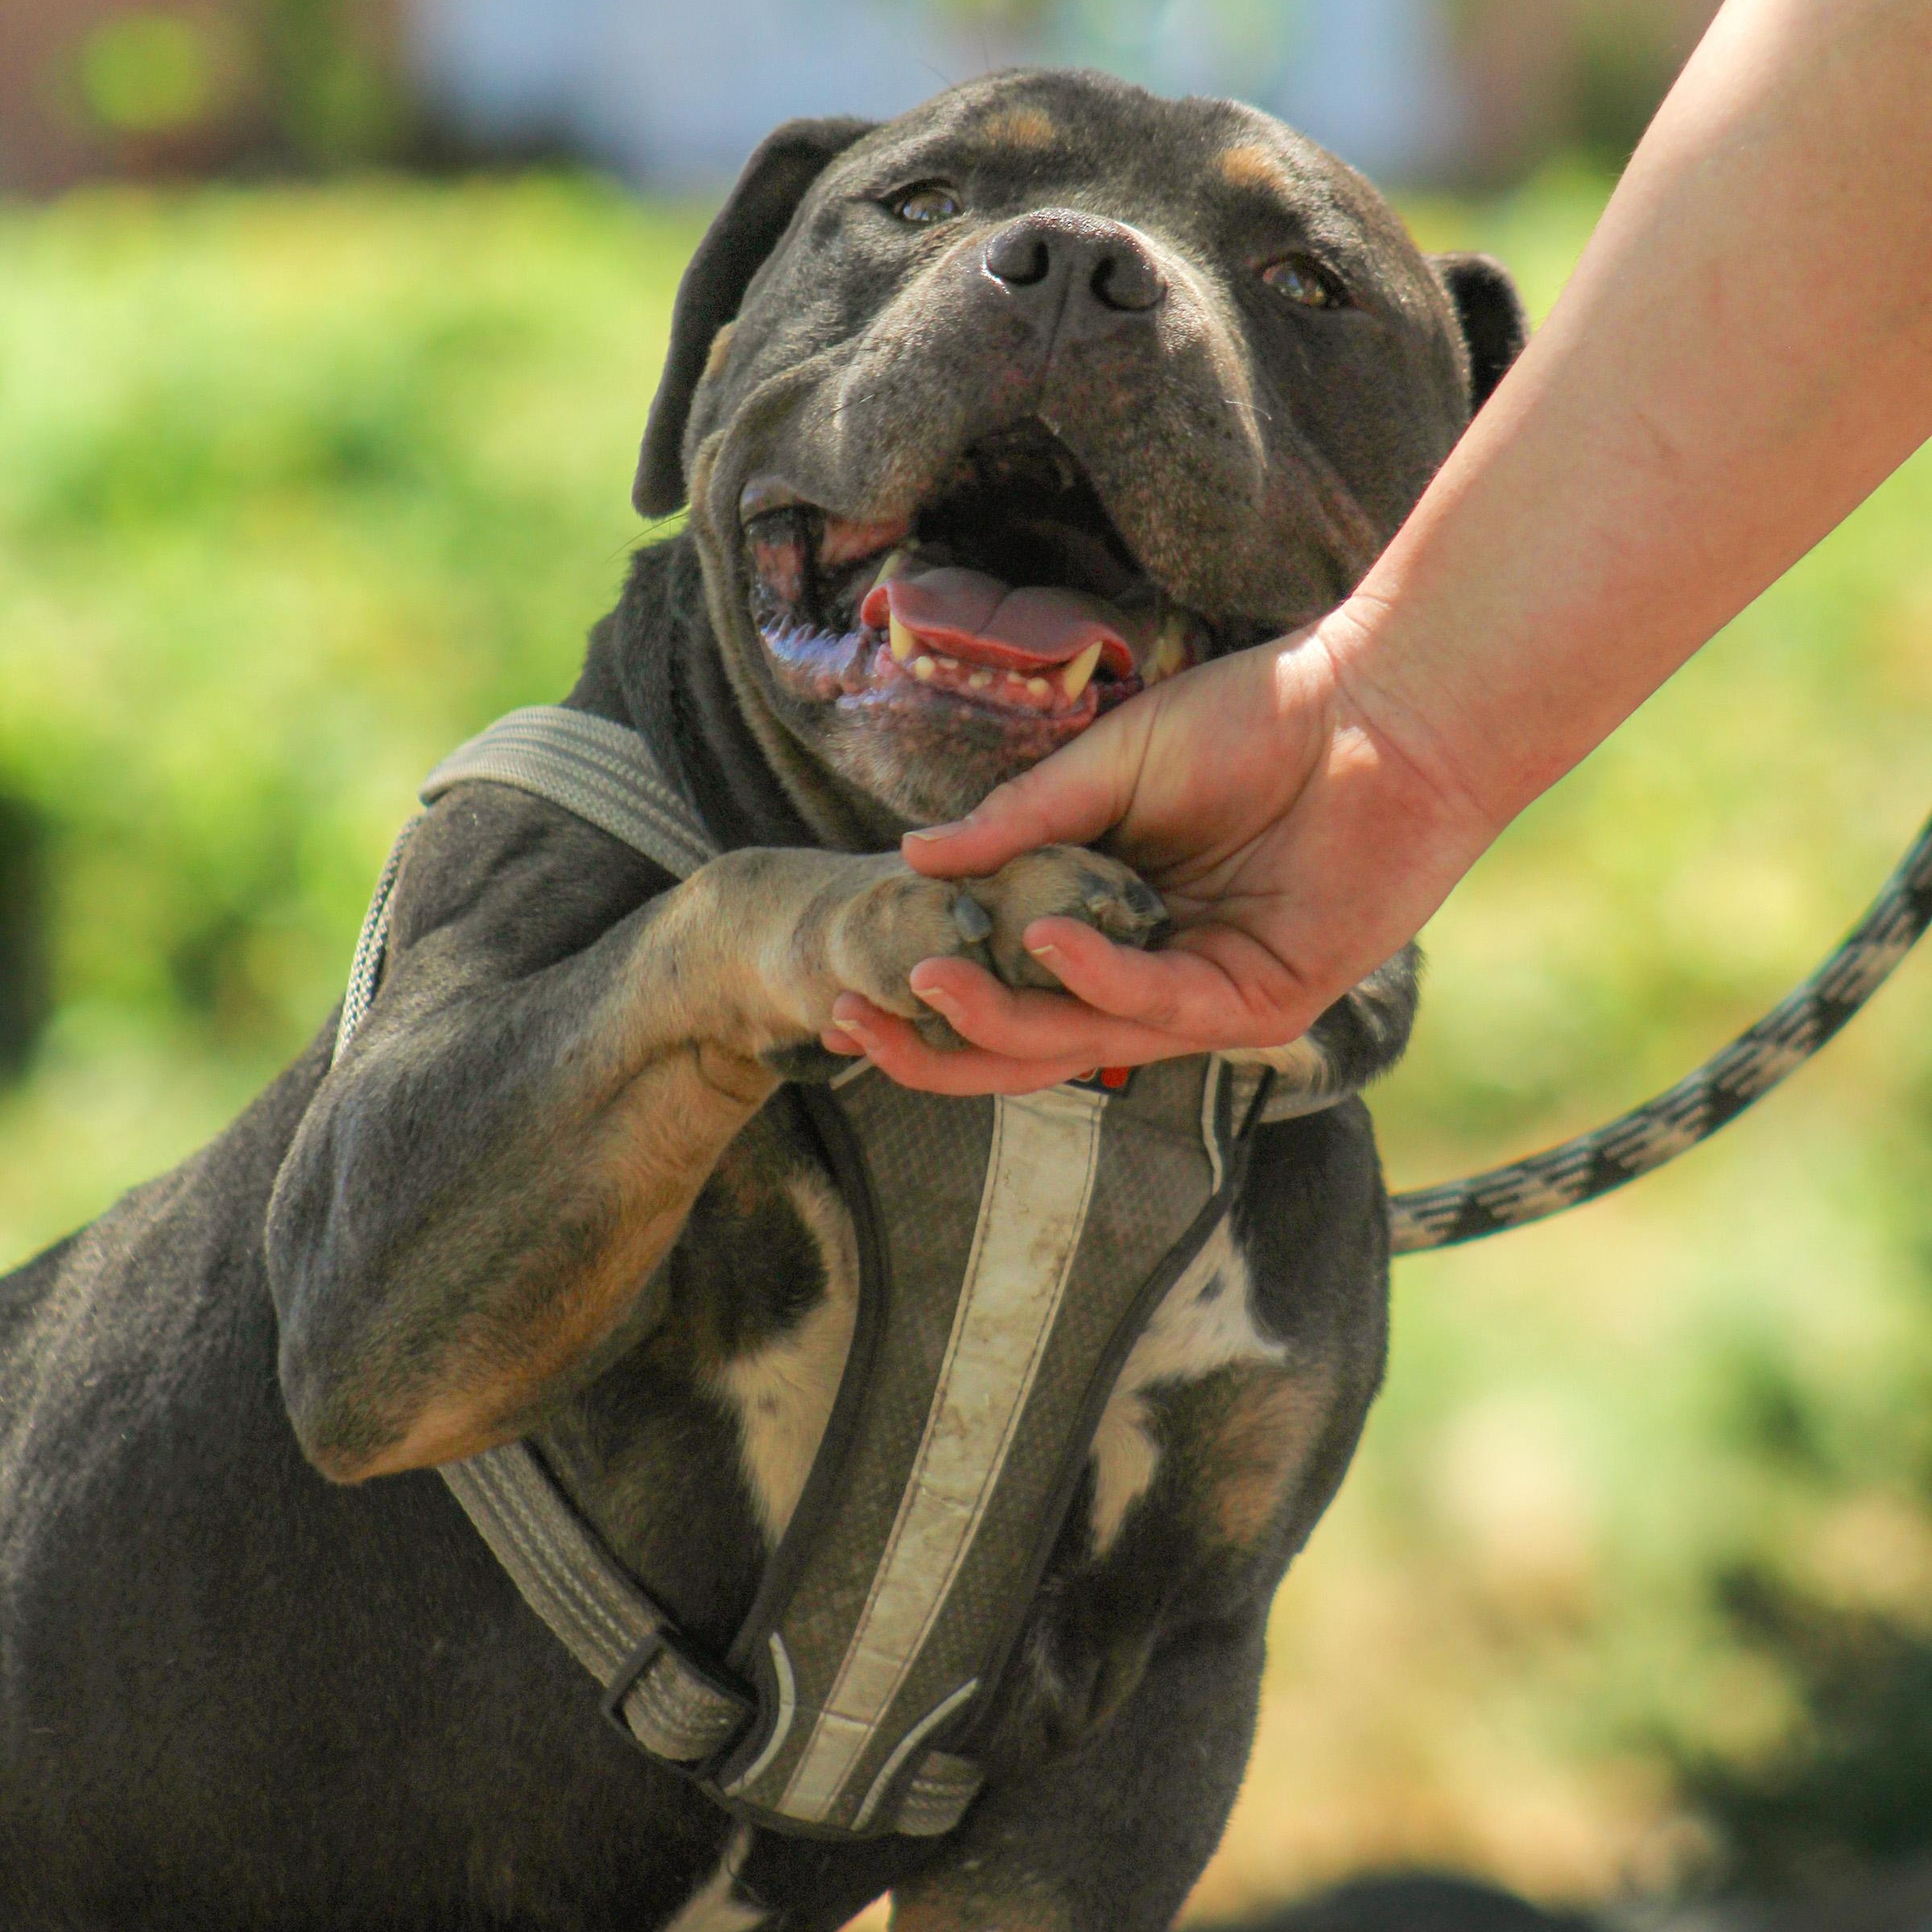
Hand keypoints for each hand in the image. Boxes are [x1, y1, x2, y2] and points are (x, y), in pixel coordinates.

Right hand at [819, 610, 1499, 1094]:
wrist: (1382, 701)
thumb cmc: (1256, 718)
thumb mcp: (1111, 767)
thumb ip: (1020, 823)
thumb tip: (910, 859)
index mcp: (1108, 924)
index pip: (1003, 991)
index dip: (925, 1003)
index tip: (849, 991)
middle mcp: (1148, 974)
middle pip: (1028, 1046)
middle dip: (938, 1048)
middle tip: (859, 1022)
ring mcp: (1205, 995)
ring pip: (1082, 1040)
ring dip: (1000, 1017)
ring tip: (930, 976)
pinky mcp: (1264, 999)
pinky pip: (1160, 1007)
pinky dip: (1097, 978)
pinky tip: (1046, 940)